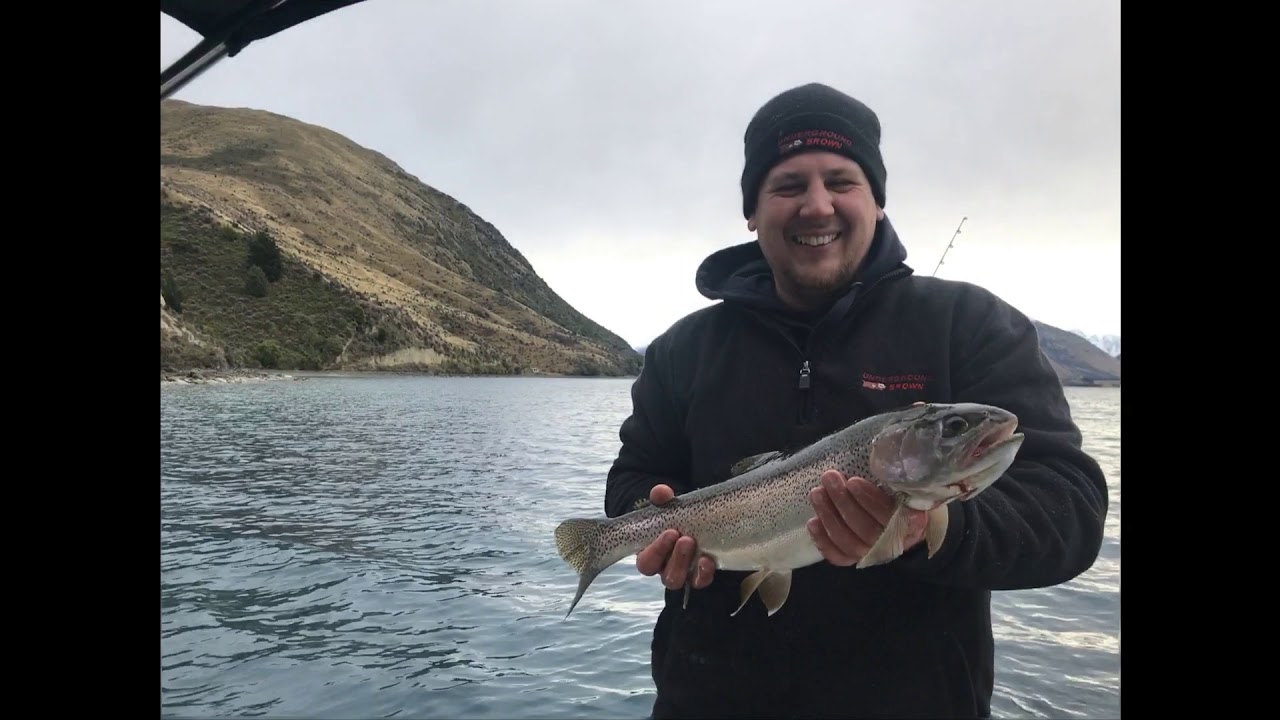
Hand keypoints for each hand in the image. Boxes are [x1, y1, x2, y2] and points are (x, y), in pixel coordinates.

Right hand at [635, 484, 715, 590]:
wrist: (694, 520)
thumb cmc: (673, 517)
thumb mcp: (667, 506)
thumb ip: (662, 498)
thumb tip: (660, 492)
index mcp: (650, 555)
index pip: (646, 562)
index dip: (656, 551)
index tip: (670, 531)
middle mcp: (664, 568)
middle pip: (664, 576)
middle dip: (675, 558)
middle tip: (686, 538)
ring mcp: (682, 574)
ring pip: (678, 580)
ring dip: (686, 564)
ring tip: (694, 543)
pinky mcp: (698, 576)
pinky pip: (700, 581)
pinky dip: (704, 572)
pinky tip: (708, 560)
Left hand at [807, 470, 928, 565]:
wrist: (902, 519)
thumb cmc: (899, 495)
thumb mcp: (902, 485)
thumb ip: (893, 478)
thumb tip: (878, 459)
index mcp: (912, 524)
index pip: (890, 516)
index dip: (869, 500)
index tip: (853, 481)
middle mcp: (894, 543)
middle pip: (866, 530)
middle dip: (843, 502)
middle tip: (829, 478)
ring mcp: (874, 553)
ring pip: (850, 542)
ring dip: (829, 517)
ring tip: (817, 493)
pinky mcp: (856, 559)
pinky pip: (839, 557)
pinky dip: (823, 541)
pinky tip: (813, 522)